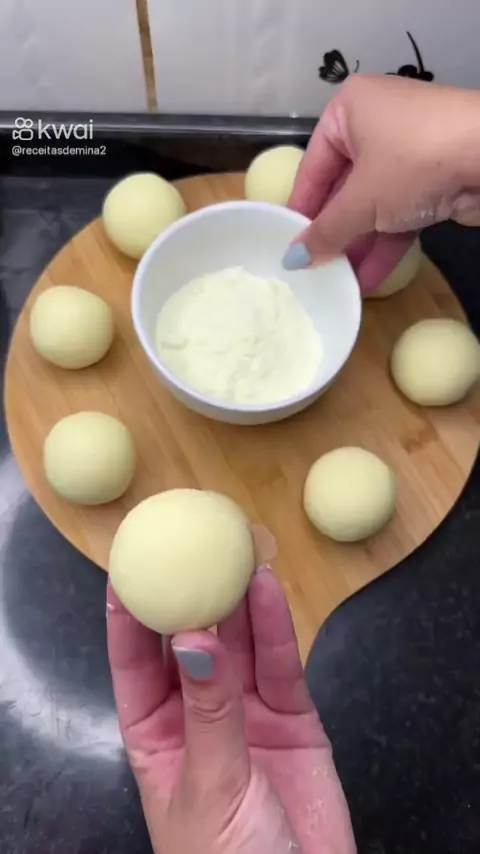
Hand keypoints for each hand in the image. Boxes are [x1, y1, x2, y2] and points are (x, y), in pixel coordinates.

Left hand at [107, 564, 355, 853]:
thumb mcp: (208, 785)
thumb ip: (207, 711)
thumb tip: (193, 639)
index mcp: (156, 738)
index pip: (134, 666)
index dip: (127, 618)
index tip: (125, 568)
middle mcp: (199, 716)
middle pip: (190, 644)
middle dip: (188, 596)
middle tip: (188, 544)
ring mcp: (249, 715)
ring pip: (239, 645)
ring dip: (236, 602)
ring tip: (233, 551)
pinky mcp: (294, 718)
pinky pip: (283, 664)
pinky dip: (277, 627)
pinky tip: (266, 588)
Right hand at [284, 75, 479, 291]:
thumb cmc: (413, 161)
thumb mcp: (361, 200)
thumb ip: (325, 232)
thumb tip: (292, 261)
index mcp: (349, 110)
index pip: (312, 167)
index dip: (300, 210)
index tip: (287, 247)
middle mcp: (375, 125)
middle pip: (342, 189)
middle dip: (331, 233)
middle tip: (311, 270)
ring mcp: (407, 153)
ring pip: (371, 206)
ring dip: (356, 247)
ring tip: (336, 283)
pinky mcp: (432, 179)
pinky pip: (397, 215)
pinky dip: (383, 246)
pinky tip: (367, 281)